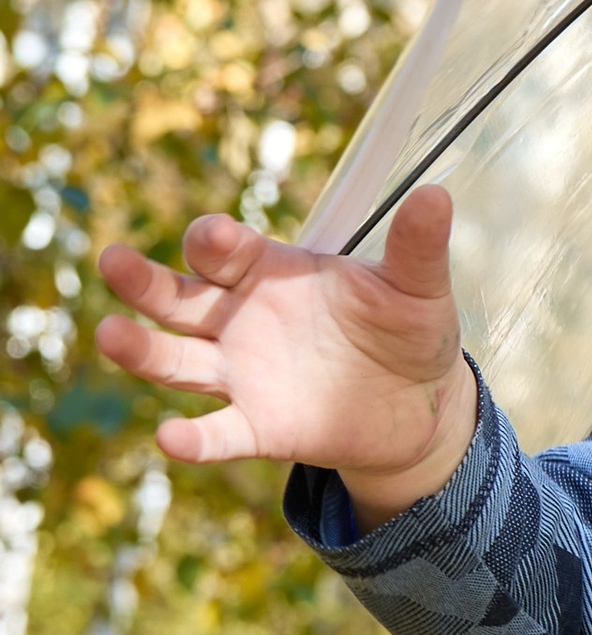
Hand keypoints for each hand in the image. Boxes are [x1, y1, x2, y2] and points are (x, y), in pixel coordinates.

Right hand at [96, 186, 477, 524]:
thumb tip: (437, 195)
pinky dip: (193, 439)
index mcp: (271, 271)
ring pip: (176, 360)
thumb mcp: (419, 287)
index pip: (225, 249)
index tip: (218, 238)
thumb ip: (418, 247)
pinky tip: (170, 438)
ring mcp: (242, 373)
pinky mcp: (258, 427)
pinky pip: (218, 434)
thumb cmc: (406, 330)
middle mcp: (242, 318)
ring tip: (110, 335)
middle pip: (177, 297)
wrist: (421, 405)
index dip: (217, 241)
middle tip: (114, 261)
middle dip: (144, 280)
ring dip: (142, 350)